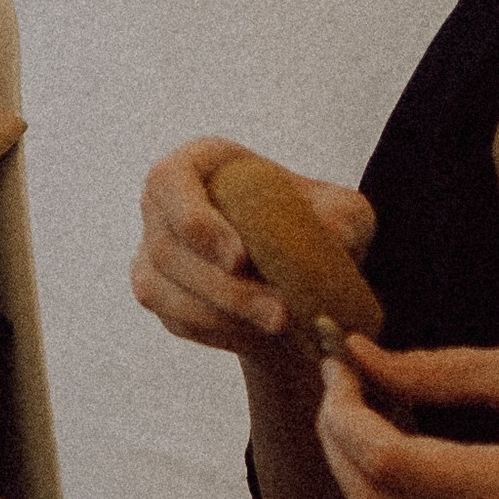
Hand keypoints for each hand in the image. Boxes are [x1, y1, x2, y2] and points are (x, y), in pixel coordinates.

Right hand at [131, 137, 374, 356]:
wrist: (301, 279)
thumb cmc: (316, 228)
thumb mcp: (346, 215)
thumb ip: (343, 217)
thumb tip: (329, 232)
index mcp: (198, 164)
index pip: (170, 181)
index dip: (194, 219)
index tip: (240, 258)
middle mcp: (163, 203)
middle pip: (168, 246)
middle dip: (224, 287)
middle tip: (279, 313)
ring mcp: (152, 249)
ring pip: (164, 288)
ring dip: (223, 314)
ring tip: (279, 325)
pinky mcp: (157, 292)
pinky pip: (176, 318)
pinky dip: (216, 331)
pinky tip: (257, 335)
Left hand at [315, 335, 498, 498]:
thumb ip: (440, 369)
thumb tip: (364, 358)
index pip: (388, 463)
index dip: (346, 410)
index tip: (339, 358)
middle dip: (336, 435)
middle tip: (339, 372)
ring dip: (354, 456)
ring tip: (358, 392)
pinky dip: (385, 475)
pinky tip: (392, 425)